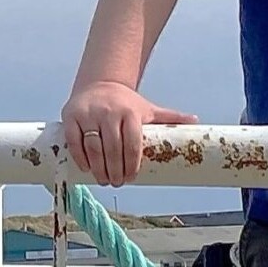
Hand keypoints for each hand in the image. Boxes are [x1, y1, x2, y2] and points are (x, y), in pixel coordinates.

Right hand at [63, 80, 197, 185]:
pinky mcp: (71, 116)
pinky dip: (80, 157)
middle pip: (113, 148)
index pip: (132, 143)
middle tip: (117, 183)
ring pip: (93, 147)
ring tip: (104, 180)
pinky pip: (74, 141)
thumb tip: (196, 122)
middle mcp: (109, 111)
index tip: (131, 178)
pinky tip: (87, 169)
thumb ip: (170, 117)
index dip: (132, 164)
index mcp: (130, 111)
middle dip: (115, 170)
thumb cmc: (126, 102)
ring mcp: (88, 113)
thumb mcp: (148, 108)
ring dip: (98, 168)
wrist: (100, 83)